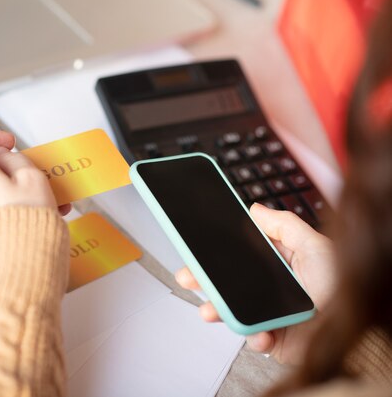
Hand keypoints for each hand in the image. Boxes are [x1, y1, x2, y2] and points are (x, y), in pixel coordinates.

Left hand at [0, 130, 70, 230]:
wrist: (20, 270)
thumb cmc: (26, 223)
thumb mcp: (31, 177)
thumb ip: (15, 160)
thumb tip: (3, 157)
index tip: (8, 144)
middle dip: (14, 170)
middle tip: (39, 174)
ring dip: (21, 192)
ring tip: (54, 201)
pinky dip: (17, 210)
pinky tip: (47, 216)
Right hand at [176, 203, 335, 364]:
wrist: (358, 333)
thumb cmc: (345, 287)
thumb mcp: (315, 246)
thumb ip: (284, 225)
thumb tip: (255, 208)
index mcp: (280, 262)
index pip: (241, 253)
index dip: (218, 252)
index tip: (197, 248)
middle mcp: (272, 287)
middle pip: (229, 281)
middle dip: (204, 280)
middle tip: (188, 276)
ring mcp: (271, 312)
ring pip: (234, 309)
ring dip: (218, 310)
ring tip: (209, 310)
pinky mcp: (274, 338)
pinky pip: (252, 337)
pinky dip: (253, 337)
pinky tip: (261, 333)